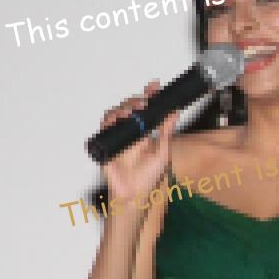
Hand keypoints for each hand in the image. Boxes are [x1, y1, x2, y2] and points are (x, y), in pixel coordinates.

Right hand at [99, 81, 179, 202]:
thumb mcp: (163, 151)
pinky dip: (109, 122)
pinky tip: (117, 119)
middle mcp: (129, 130)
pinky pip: (104, 130)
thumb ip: (166, 131)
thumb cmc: (149, 174)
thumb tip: (175, 112)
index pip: (145, 108)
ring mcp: (116, 136)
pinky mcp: (105, 145)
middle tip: (145, 101)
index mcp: (144, 129)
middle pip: (128, 108)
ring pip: (114, 115)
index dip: (149, 95)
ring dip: (122, 109)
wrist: (136, 192)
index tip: (156, 86)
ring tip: (132, 111)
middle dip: (136, 101)